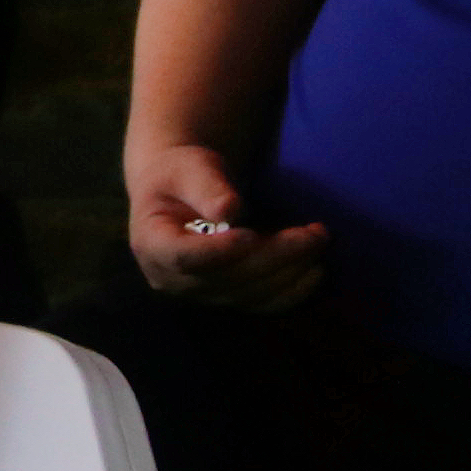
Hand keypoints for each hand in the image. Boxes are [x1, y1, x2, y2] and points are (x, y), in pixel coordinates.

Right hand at [126, 145, 330, 309]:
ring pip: (250, 293)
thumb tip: (229, 210)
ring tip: (319, 242)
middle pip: (227, 278)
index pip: (184, 258)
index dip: (219, 252)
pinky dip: (291, 291)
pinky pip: (261, 304)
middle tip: (315, 233)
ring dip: (290, 272)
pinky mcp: (225, 298)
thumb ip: (207, 187)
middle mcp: (172, 280)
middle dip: (275, 256)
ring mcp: (200, 295)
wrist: (183, 191)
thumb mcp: (189, 167)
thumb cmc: (183, 173)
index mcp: (151, 244)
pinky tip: (315, 270)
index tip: (251, 235)